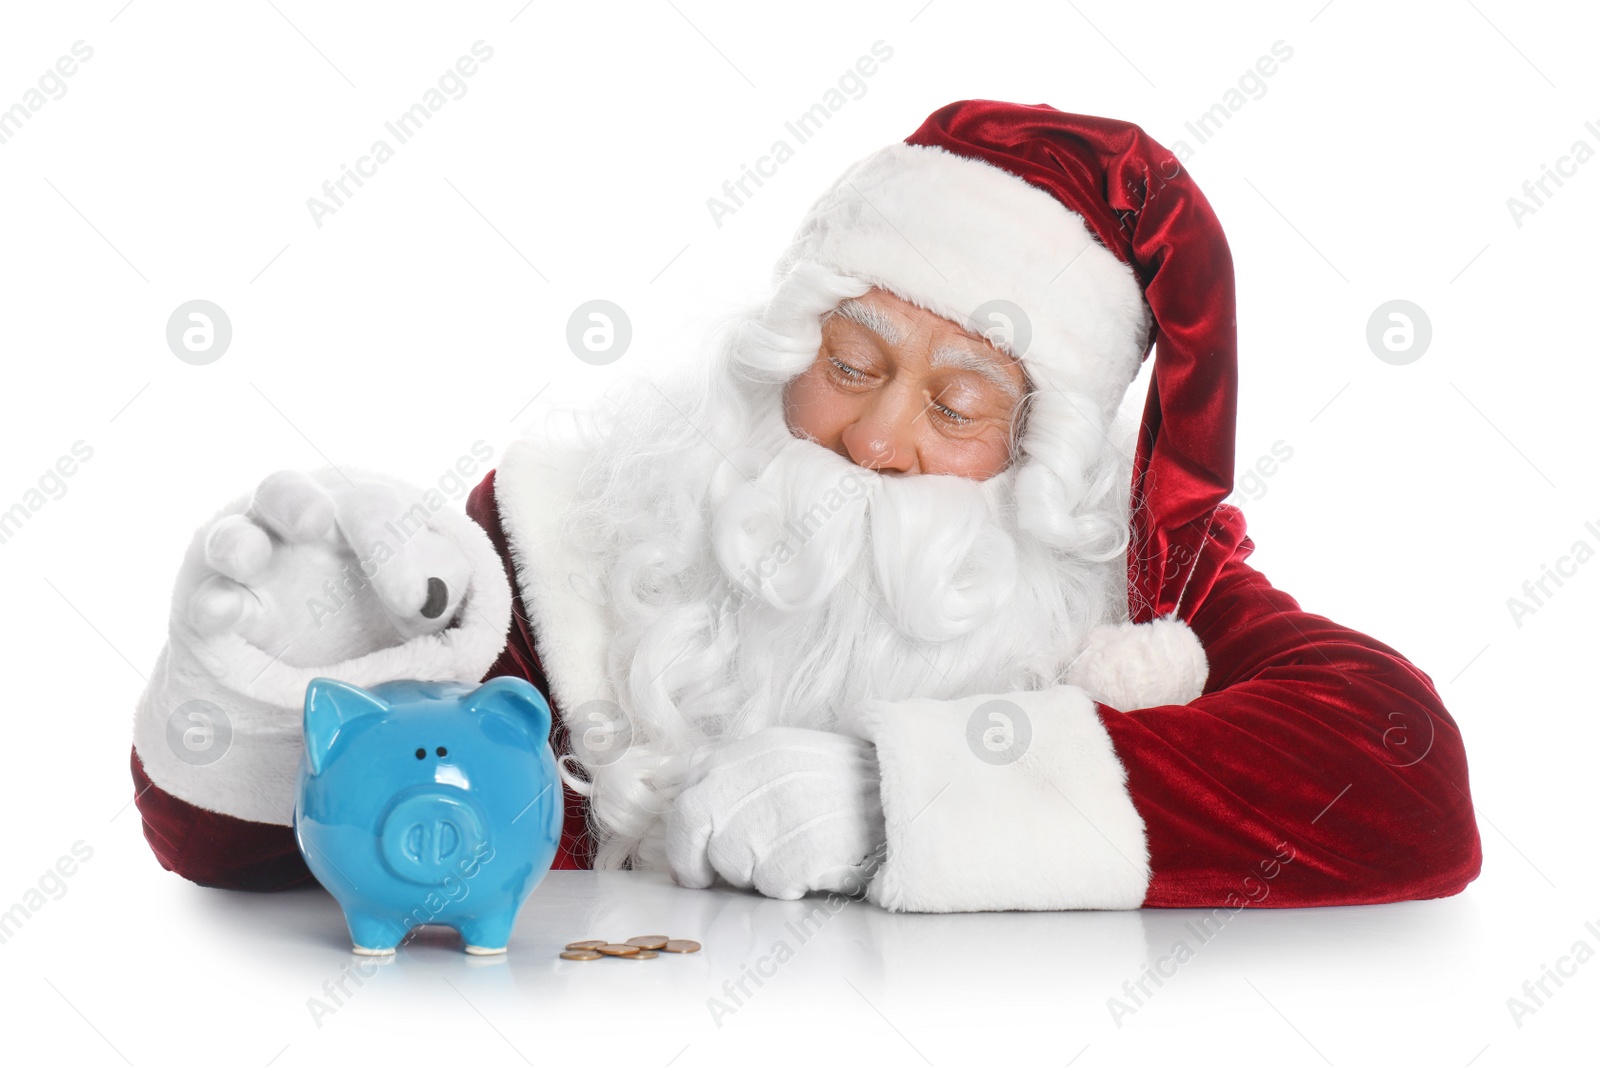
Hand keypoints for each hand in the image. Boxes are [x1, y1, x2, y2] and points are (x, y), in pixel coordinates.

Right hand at [183, 469, 472, 665]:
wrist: (320, 656)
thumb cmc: (381, 605)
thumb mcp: (423, 596)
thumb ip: (440, 590)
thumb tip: (433, 597)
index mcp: (354, 510)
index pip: (372, 509)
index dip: (392, 548)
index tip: (415, 604)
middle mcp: (293, 524)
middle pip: (288, 493)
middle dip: (302, 503)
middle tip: (318, 521)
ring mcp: (248, 563)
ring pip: (232, 538)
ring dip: (238, 544)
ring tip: (248, 558)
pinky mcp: (212, 607)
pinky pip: (205, 600)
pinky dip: (211, 605)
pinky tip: (221, 612)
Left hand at [666, 727, 885, 899]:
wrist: (904, 794)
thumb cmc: (842, 784)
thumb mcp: (787, 753)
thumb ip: (738, 768)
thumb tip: (691, 782)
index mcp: (754, 751)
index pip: (689, 796)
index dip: (683, 838)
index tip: (691, 862)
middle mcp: (761, 775)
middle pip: (695, 825)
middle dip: (694, 860)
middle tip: (708, 880)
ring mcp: (782, 812)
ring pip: (732, 863)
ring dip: (752, 875)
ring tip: (788, 859)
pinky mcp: (805, 849)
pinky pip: (772, 885)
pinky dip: (787, 888)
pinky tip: (810, 871)